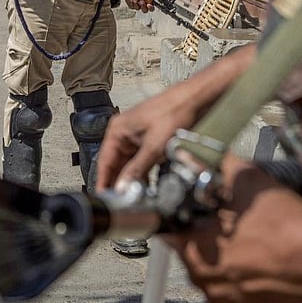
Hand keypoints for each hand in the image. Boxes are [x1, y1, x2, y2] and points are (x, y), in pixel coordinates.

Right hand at [95, 45, 255, 190]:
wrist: (197, 99)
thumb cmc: (175, 111)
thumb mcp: (155, 146)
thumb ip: (137, 169)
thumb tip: (123, 187)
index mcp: (118, 130)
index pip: (104, 161)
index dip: (104, 181)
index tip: (105, 199)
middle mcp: (124, 133)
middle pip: (116, 164)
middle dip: (119, 183)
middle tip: (122, 203)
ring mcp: (138, 136)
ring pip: (130, 164)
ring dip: (132, 180)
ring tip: (135, 198)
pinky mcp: (151, 140)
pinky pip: (142, 161)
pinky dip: (144, 173)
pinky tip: (148, 186)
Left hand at [124, 0, 154, 12]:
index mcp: (149, 2)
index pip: (151, 8)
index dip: (151, 7)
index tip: (149, 5)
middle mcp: (144, 5)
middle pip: (145, 10)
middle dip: (143, 6)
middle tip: (141, 1)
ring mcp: (137, 5)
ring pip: (137, 8)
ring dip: (136, 4)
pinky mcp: (131, 4)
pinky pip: (131, 5)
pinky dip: (131, 2)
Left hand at [161, 155, 301, 302]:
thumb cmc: (286, 226)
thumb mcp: (246, 179)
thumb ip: (215, 163)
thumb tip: (195, 150)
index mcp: (194, 249)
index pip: (169, 231)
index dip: (179, 217)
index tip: (190, 211)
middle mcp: (205, 280)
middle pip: (189, 254)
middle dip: (202, 238)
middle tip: (222, 224)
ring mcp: (225, 301)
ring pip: (211, 276)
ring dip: (220, 260)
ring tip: (243, 243)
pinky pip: (232, 295)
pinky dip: (238, 280)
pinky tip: (254, 263)